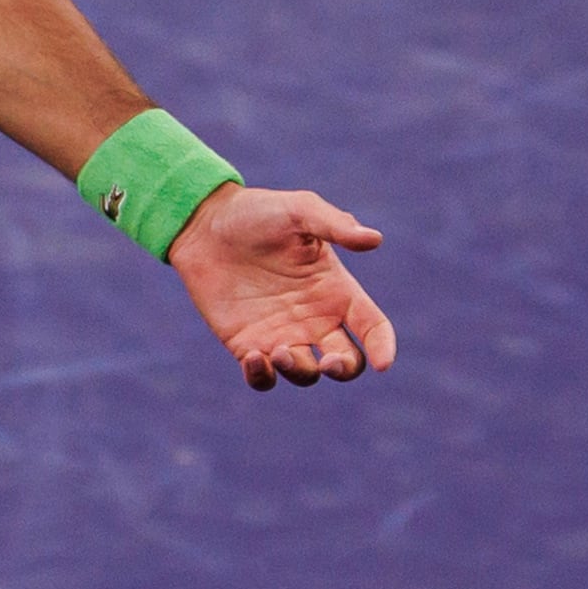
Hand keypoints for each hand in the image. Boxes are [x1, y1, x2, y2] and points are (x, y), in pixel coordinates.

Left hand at [168, 184, 394, 388]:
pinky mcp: (248, 345)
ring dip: (300, 372)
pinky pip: (264, 378)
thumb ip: (335, 225)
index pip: (372, 326)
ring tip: (280, 351)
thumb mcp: (300, 211)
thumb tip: (374, 239)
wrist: (205, 225)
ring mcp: (282, 335)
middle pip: (346, 362)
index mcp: (336, 290)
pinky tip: (254, 356)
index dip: (382, 346)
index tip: (382, 363)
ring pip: (306, 375)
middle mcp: (315, 319)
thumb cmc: (258, 212)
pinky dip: (263, 377)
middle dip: (344, 370)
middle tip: (329, 362)